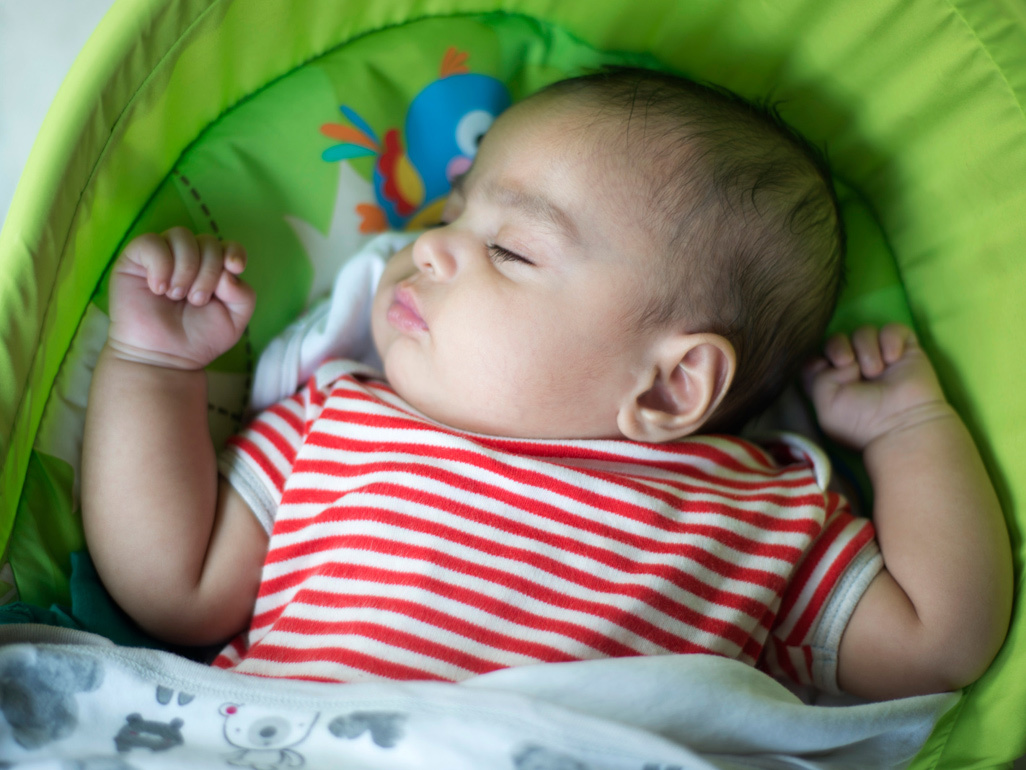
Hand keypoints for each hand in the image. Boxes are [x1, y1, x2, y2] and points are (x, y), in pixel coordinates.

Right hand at [107, 228, 254, 369]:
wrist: (163, 357)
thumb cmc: (197, 338)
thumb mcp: (234, 320)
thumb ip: (243, 294)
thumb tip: (228, 271)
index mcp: (213, 269)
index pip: (228, 245)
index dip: (234, 251)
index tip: (234, 268)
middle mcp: (188, 258)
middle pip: (207, 241)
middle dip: (208, 271)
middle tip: (197, 300)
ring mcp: (162, 256)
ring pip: (181, 236)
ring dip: (185, 268)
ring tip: (177, 296)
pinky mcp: (134, 260)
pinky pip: (151, 242)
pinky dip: (160, 264)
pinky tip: (159, 289)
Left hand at [803, 323, 950, 450]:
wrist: (902, 425)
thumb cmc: (860, 421)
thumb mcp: (825, 404)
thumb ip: (817, 376)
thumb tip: (843, 358)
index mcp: (833, 383)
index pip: (816, 357)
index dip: (818, 360)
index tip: (825, 370)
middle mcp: (855, 369)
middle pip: (836, 339)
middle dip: (838, 347)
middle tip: (848, 364)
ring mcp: (880, 359)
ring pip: (863, 332)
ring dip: (866, 349)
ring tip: (875, 372)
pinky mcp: (905, 351)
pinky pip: (892, 329)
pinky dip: (890, 339)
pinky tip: (893, 358)